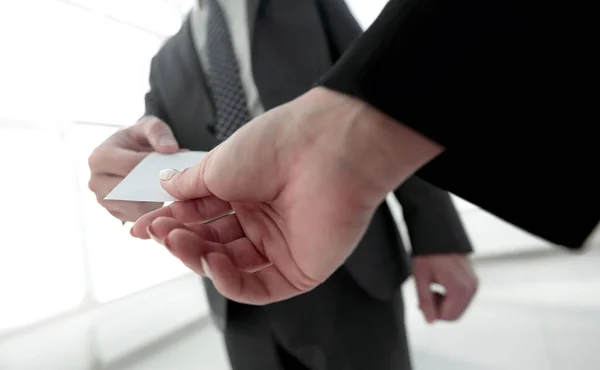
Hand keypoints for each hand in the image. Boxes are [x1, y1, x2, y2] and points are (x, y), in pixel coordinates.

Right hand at [88, 115, 179, 221]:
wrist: (130, 153)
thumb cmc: (140, 139)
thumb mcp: (149, 126)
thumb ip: (159, 132)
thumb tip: (170, 149)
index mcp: (99, 157)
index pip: (130, 166)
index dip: (154, 167)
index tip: (175, 167)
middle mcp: (95, 181)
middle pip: (130, 191)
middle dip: (155, 187)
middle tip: (179, 184)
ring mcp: (103, 200)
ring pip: (134, 208)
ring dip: (156, 202)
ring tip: (175, 192)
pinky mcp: (115, 213)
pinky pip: (138, 217)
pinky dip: (154, 211)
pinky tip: (168, 200)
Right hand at [130, 87, 442, 304]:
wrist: (326, 147)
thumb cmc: (276, 145)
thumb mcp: (219, 165)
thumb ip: (190, 185)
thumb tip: (164, 185)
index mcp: (247, 191)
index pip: (202, 216)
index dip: (172, 222)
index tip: (143, 226)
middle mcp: (264, 219)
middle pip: (213, 243)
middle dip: (182, 239)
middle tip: (159, 232)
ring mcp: (281, 244)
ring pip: (231, 266)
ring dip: (199, 258)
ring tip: (177, 241)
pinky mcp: (300, 269)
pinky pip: (258, 286)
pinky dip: (230, 280)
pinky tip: (213, 263)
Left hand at [412, 253, 477, 322]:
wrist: (438, 236)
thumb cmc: (428, 254)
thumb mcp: (421, 279)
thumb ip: (425, 303)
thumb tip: (430, 322)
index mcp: (459, 288)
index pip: (447, 317)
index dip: (432, 313)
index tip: (422, 302)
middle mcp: (471, 288)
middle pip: (455, 315)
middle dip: (439, 310)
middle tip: (428, 295)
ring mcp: (474, 284)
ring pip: (459, 309)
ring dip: (445, 304)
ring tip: (434, 289)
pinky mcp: (474, 281)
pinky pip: (463, 299)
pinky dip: (452, 298)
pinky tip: (441, 286)